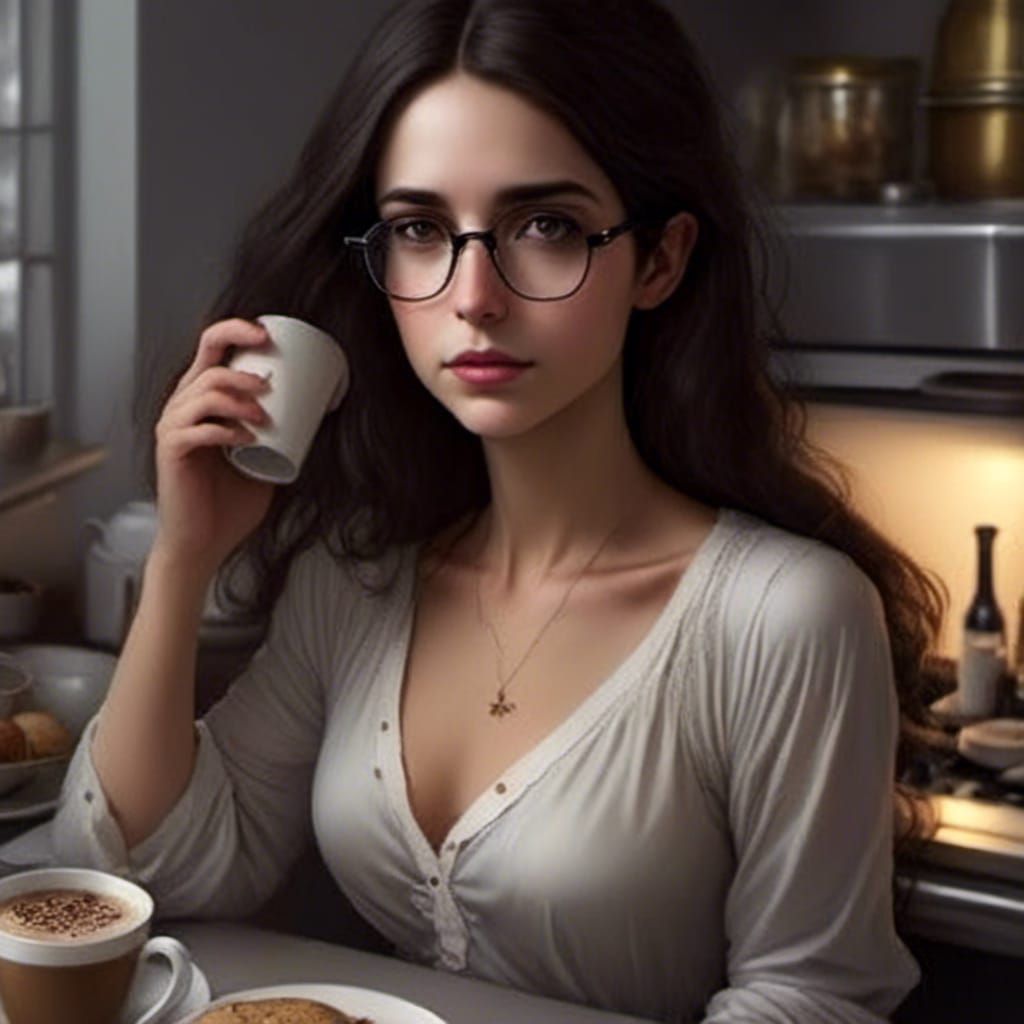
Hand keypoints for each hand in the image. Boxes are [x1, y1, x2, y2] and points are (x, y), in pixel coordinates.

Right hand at [152, 318, 276, 577]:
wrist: (205, 541)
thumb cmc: (229, 502)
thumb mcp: (266, 457)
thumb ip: (282, 433)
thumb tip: (321, 412)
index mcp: (204, 398)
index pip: (213, 347)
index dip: (237, 330)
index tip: (269, 335)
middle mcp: (184, 405)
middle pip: (207, 355)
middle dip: (242, 356)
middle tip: (270, 382)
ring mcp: (174, 426)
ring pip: (204, 390)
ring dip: (239, 398)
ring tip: (264, 418)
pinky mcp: (171, 451)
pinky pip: (195, 429)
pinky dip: (225, 431)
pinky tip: (246, 441)